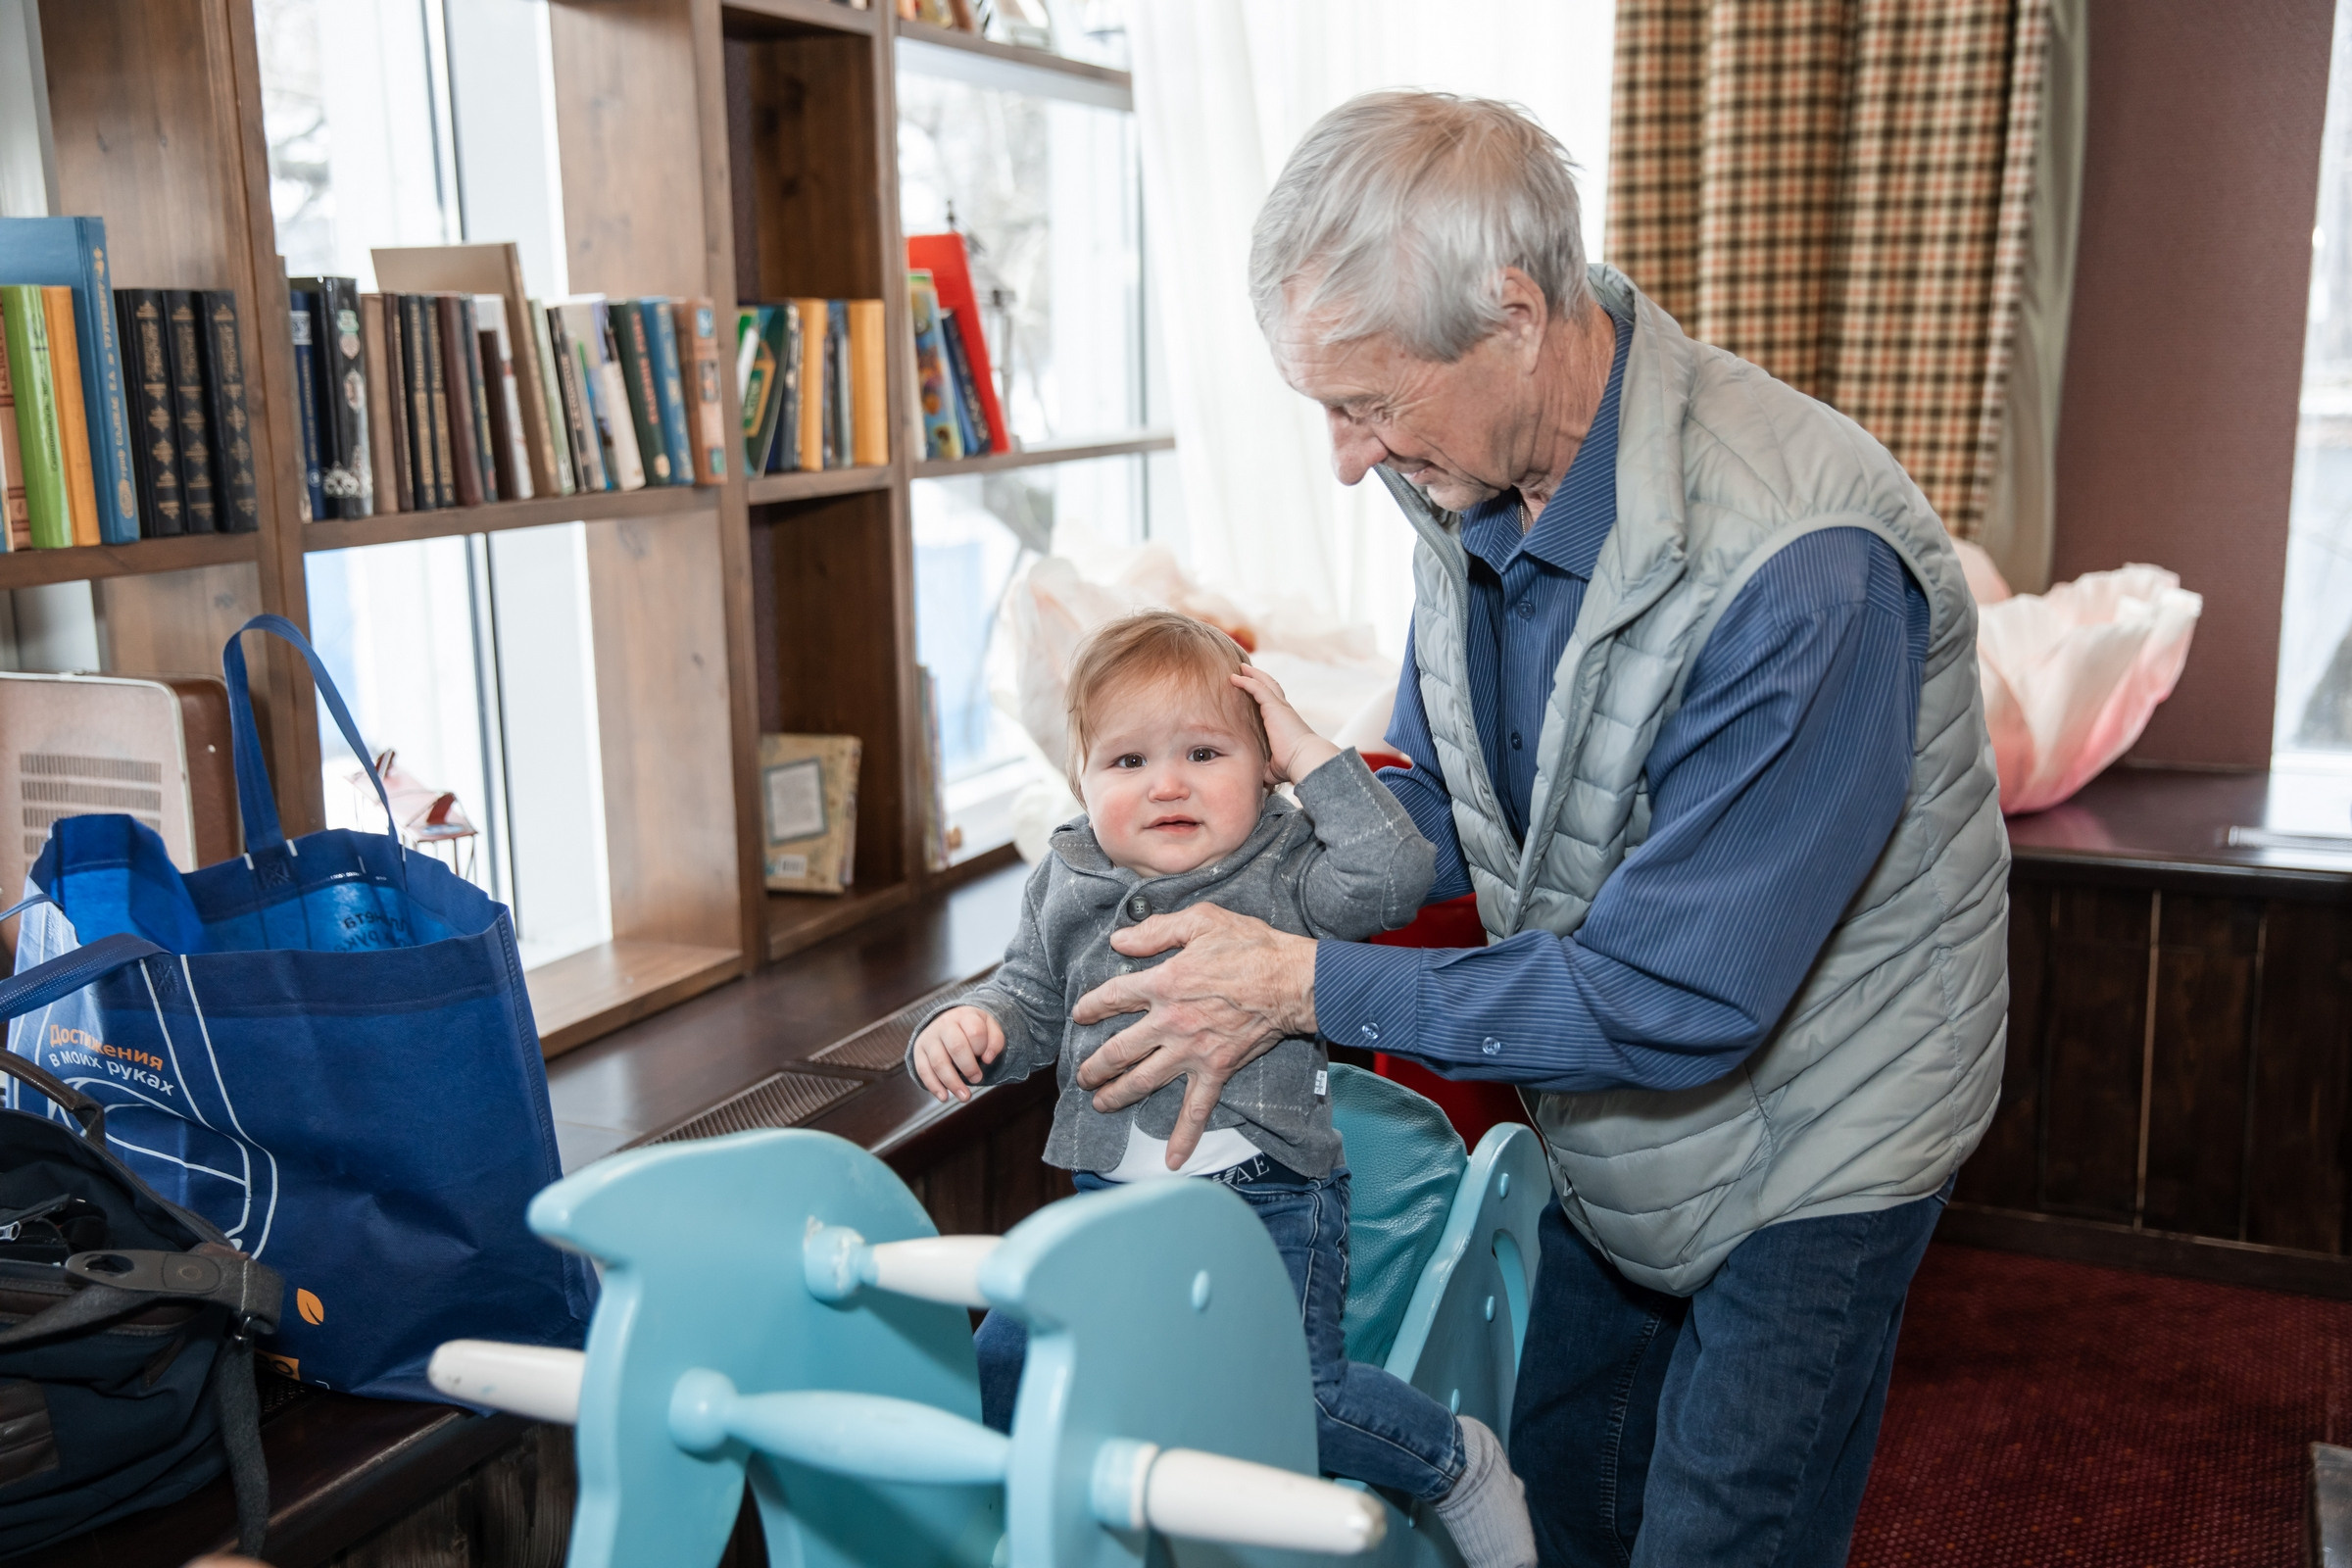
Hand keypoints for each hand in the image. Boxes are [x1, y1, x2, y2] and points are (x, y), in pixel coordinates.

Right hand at [912, 1006, 1004, 1103]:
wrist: (949, 1021)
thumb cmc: (973, 1029)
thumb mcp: (990, 1027)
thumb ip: (995, 1041)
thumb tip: (987, 1059)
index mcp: (964, 1016)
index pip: (975, 1032)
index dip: (983, 1049)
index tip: (987, 1059)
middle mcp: (944, 1024)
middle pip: (956, 1047)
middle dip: (969, 1067)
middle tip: (978, 1079)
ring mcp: (929, 1038)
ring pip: (939, 1062)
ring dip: (953, 1083)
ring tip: (965, 1097)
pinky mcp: (919, 1051)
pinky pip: (923, 1070)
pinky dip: (933, 1086)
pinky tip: (944, 1097)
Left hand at [1071, 904, 1317, 1167]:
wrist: (1292, 981)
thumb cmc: (1251, 946)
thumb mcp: (1201, 921)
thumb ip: (1156, 931)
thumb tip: (1119, 940)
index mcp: (1162, 983)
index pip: (1112, 998)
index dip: (1091, 1007)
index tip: (1081, 1016)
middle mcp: (1169, 1022)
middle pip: (1119, 1050)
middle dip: (1094, 1066)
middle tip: (1082, 1075)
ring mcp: (1191, 1051)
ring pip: (1143, 1081)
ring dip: (1117, 1095)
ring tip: (1100, 1102)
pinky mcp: (1215, 1070)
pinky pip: (1196, 1109)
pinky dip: (1184, 1136)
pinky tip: (1172, 1160)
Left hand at [1232, 666, 1339, 784]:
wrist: (1303, 759)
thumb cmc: (1291, 765)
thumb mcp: (1273, 766)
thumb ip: (1264, 766)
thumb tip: (1255, 774)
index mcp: (1285, 723)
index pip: (1274, 703)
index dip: (1264, 695)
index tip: (1253, 691)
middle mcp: (1284, 711)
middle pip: (1271, 687)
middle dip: (1259, 678)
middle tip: (1246, 671)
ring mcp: (1280, 707)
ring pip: (1265, 683)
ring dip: (1252, 675)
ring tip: (1240, 669)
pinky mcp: (1274, 706)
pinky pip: (1257, 688)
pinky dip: (1246, 681)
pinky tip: (1235, 678)